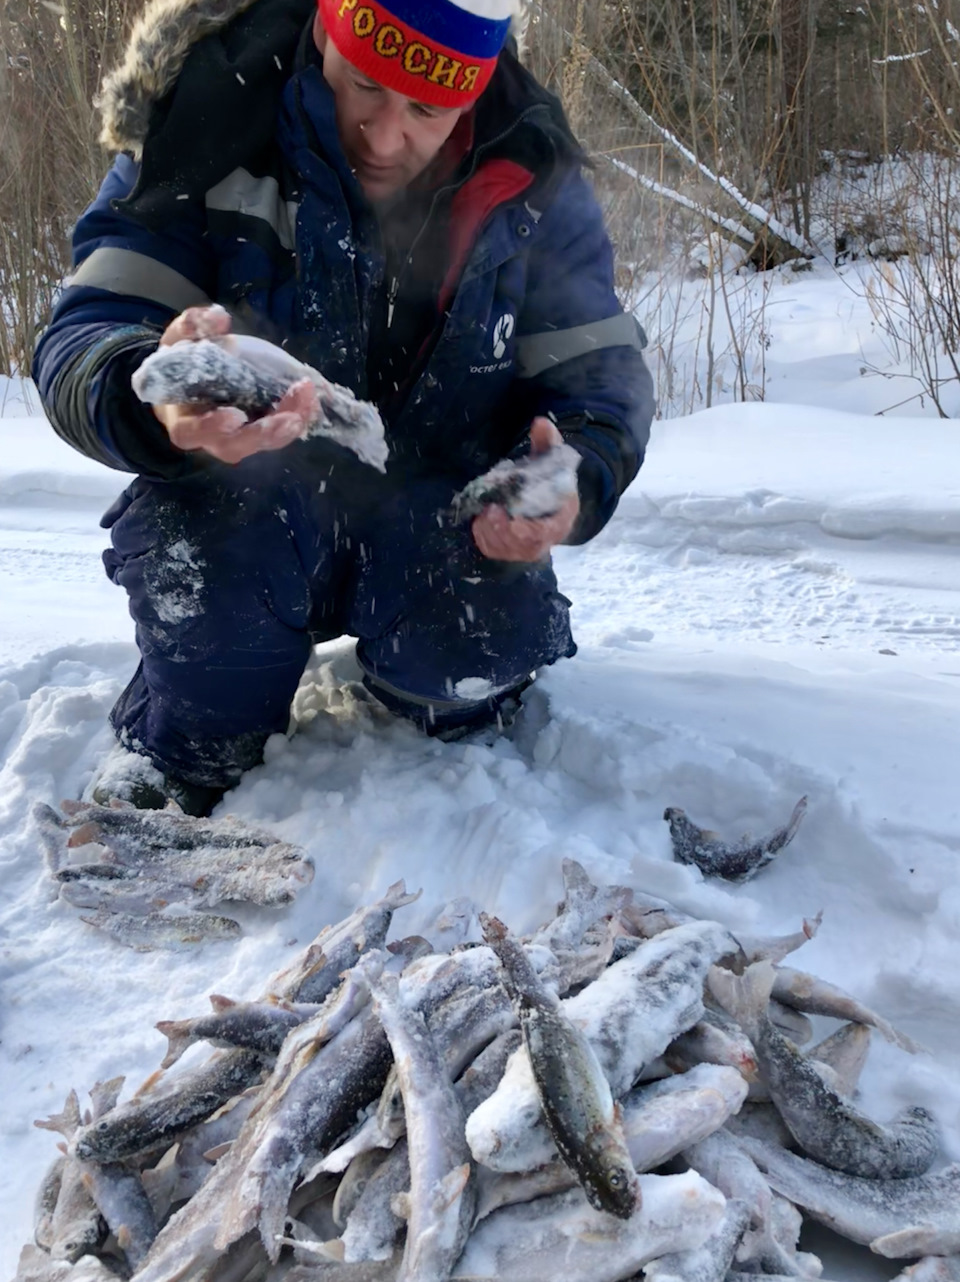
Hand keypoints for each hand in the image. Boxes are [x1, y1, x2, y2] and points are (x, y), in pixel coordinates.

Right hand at [152, 306, 317, 464]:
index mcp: (183, 419)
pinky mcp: (261, 431)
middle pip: (235, 447)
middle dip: (265, 433)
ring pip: (263, 442)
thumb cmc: (183, 362)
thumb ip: (193, 326)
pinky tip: (311, 398)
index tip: (234, 416)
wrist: (196, 376)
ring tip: (308, 398)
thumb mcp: (181, 338)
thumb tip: (218, 318)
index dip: (211, 427)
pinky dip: (298, 416)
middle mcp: (211, 438)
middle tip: (291, 417)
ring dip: (289, 424)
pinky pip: (280, 432)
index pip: (191, 432)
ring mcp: (239, 439)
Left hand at [471, 417, 579, 561]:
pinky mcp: (510, 551)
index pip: (545, 533)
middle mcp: (545, 539)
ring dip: (491, 534)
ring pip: (507, 550)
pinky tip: (479, 522)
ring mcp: (526, 548)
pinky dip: (484, 539)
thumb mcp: (552, 460)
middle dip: (503, 532)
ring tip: (483, 514)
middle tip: (489, 512)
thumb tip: (540, 422)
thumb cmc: (550, 480)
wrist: (549, 502)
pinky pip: (494, 551)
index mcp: (560, 519)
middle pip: (523, 546)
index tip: (509, 520)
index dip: (526, 531)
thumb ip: (548, 443)